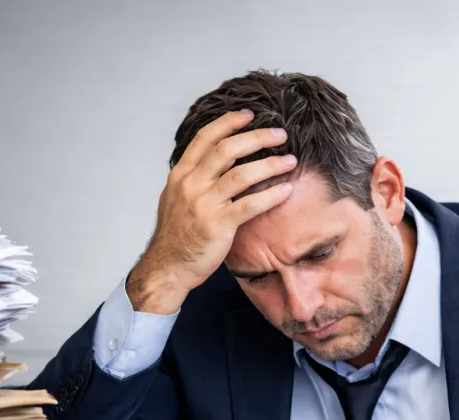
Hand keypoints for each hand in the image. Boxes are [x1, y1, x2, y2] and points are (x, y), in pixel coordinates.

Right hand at [127, 109, 298, 313]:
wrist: (169, 266)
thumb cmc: (177, 235)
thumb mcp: (176, 198)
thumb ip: (193, 178)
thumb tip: (210, 162)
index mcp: (181, 174)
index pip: (206, 138)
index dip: (228, 122)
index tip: (249, 114)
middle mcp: (191, 184)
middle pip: (227, 149)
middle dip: (257, 137)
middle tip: (279, 134)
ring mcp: (204, 204)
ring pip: (241, 174)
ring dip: (270, 164)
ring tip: (290, 160)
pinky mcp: (218, 225)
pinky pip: (249, 205)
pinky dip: (270, 195)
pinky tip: (286, 190)